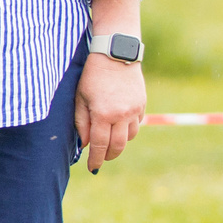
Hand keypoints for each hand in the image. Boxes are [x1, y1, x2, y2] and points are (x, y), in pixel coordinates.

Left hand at [74, 54, 145, 172]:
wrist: (115, 54)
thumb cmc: (92, 76)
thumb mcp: (80, 98)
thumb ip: (81, 123)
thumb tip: (84, 144)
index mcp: (102, 114)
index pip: (99, 145)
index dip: (95, 159)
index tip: (92, 168)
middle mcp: (120, 115)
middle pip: (117, 147)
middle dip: (108, 156)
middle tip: (101, 159)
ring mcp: (134, 110)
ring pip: (129, 137)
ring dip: (119, 142)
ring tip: (109, 140)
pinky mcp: (142, 104)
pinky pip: (137, 124)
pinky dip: (128, 129)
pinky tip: (119, 125)